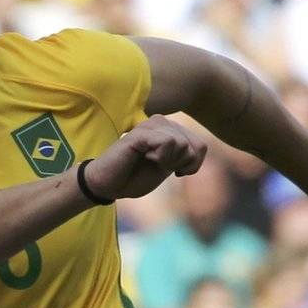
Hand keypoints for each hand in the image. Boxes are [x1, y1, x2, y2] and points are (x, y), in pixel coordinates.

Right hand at [84, 116, 207, 201]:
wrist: (107, 185)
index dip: (192, 165)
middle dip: (178, 164)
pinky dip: (159, 157)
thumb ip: (185, 156)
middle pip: (193, 145)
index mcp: (170, 130)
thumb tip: (199, 149)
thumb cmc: (134, 178)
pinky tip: (143, 156)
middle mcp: (162, 123)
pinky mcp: (140, 132)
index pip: (200, 146)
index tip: (174, 172)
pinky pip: (167, 143)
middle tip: (157, 166)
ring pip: (182, 143)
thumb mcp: (168, 167)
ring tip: (147, 160)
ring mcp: (150, 125)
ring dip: (167, 161)